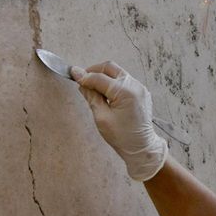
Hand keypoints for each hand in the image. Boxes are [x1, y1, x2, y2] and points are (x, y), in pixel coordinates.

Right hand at [71, 61, 167, 180]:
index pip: (99, 78)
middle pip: (110, 67)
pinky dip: (113, 82)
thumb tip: (82, 83)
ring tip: (93, 88)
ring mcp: (140, 88)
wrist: (142, 147)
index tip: (72, 73)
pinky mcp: (141, 92)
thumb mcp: (102, 118)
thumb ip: (91, 97)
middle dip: (94, 70)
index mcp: (125, 92)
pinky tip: (105, 93)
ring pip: (117, 72)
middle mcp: (135, 86)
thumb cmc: (122, 137)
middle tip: (82, 79)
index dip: (84, 75)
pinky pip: (124, 80)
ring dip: (104, 76)